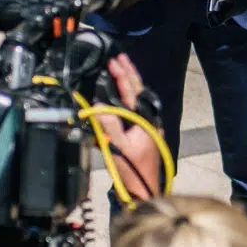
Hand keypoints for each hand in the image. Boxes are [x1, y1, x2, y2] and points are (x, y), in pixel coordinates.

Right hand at [99, 54, 160, 199]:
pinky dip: (128, 98)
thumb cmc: (133, 171)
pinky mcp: (141, 133)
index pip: (132, 92)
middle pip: (138, 91)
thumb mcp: (118, 148)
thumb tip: (98, 106)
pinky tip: (122, 96)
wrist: (144, 189)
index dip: (122, 75)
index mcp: (144, 120)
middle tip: (120, 58)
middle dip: (129, 73)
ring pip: (137, 99)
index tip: (114, 61)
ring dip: (129, 84)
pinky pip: (134, 110)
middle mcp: (147, 120)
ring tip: (122, 69)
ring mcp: (145, 126)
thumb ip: (109, 126)